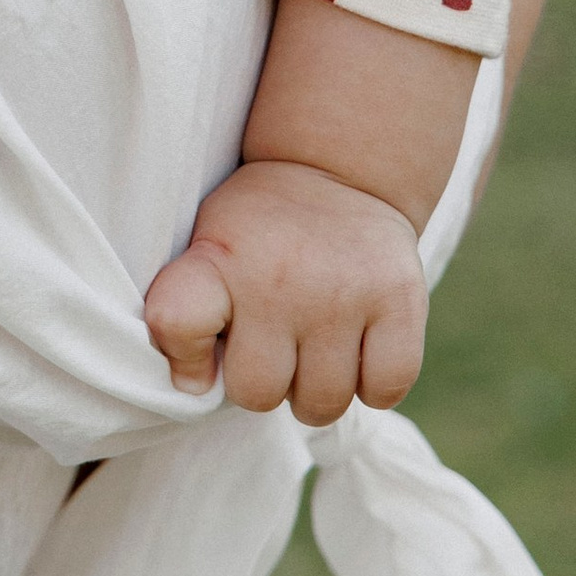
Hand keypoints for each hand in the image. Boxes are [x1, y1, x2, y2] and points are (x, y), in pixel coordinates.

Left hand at [143, 157, 427, 422]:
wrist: (339, 170)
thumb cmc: (260, 230)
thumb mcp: (206, 243)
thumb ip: (186, 308)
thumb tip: (196, 387)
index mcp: (219, 259)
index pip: (175, 324)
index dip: (184, 359)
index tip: (203, 356)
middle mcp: (280, 279)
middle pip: (257, 394)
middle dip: (263, 383)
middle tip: (272, 348)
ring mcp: (344, 293)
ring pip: (321, 405)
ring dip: (315, 392)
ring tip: (313, 350)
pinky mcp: (400, 301)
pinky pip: (384, 390)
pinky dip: (372, 386)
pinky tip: (357, 355)